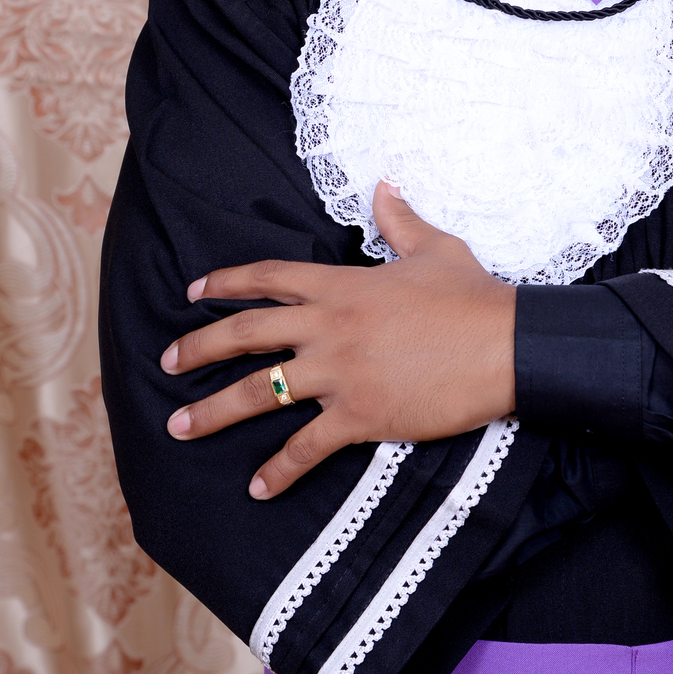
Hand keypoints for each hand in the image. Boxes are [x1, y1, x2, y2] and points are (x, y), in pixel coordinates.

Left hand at [159, 185, 516, 499]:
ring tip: (179, 427)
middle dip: (198, 348)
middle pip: (246, 334)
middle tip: (166, 361)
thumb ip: (399, 220)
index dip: (226, 283)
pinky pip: (307, 447)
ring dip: (214, 411)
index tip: (193, 292)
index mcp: (342, 285)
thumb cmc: (474, 296)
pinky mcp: (361, 415)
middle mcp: (329, 327)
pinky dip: (279, 469)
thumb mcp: (434, 248)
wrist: (507, 345)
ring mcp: (341, 374)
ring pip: (261, 393)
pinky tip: (257, 486)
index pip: (269, 278)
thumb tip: (384, 187)